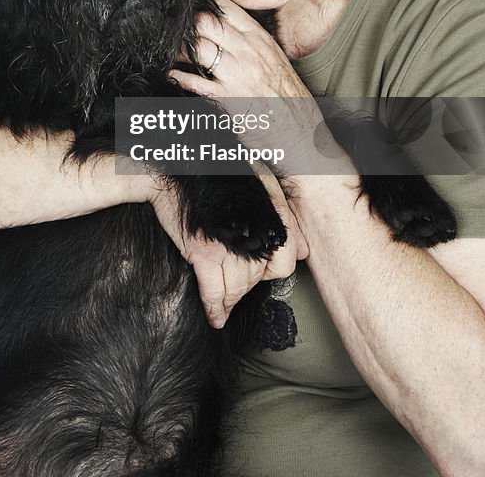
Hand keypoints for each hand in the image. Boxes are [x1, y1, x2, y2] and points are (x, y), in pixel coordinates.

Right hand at [147, 170, 307, 327]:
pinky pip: (213, 291)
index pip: (285, 263)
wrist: (180, 168)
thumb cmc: (219, 172)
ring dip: (230, 302)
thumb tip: (304, 251)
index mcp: (271, 216)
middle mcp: (254, 234)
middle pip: (258, 277)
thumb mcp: (261, 183)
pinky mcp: (204, 253)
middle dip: (246, 286)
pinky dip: (213, 307)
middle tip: (236, 292)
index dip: (273, 270)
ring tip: (225, 309)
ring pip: (237, 288)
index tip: (261, 273)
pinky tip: (215, 315)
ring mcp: (229, 246)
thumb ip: (282, 218)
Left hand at [168, 0, 308, 99]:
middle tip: (178, 31)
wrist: (299, 128)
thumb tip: (231, 32)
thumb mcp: (275, 59)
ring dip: (181, 49)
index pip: (227, 11)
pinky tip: (172, 74)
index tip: (193, 10)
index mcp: (259, 39)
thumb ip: (254, 42)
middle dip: (189, 25)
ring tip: (173, 51)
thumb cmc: (288, 96)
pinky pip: (195, 82)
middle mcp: (247, 51)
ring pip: (198, 48)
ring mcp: (236, 73)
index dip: (206, 7)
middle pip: (207, 24)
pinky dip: (179, 77)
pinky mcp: (226, 96)